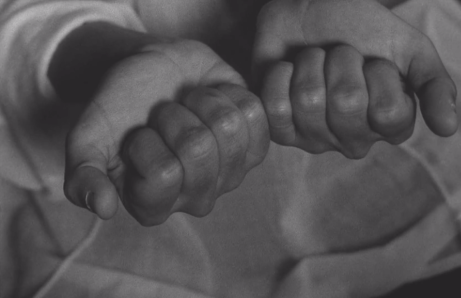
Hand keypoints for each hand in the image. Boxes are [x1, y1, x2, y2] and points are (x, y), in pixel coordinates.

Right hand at [64, 40, 268, 224]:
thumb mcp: (88, 137)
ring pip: (229, 127)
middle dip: (174, 117)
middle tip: (165, 117)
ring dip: (201, 103)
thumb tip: (103, 208)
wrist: (153, 71)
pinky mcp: (257, 143)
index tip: (139, 135)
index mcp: (155, 204)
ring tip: (188, 107)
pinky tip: (213, 101)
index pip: (163, 173)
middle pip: (199, 149)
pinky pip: (253, 111)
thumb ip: (84, 175)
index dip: (147, 141)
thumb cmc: (122, 107)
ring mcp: (233, 172)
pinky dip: (228, 92)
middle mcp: (198, 197)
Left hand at [253, 0, 457, 154]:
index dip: (380, 75)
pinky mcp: (280, 130)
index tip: (374, 62)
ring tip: (315, 61)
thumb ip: (434, 84)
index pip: (389, 112)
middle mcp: (352, 140)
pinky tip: (288, 70)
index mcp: (388, 125)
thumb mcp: (408, 49)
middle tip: (340, 55)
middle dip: (342, 62)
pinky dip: (280, 74)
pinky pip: (275, 106)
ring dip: (311, 64)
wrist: (309, 11)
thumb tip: (448, 128)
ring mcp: (313, 138)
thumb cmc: (360, 31)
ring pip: (309, 100)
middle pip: (347, 103)